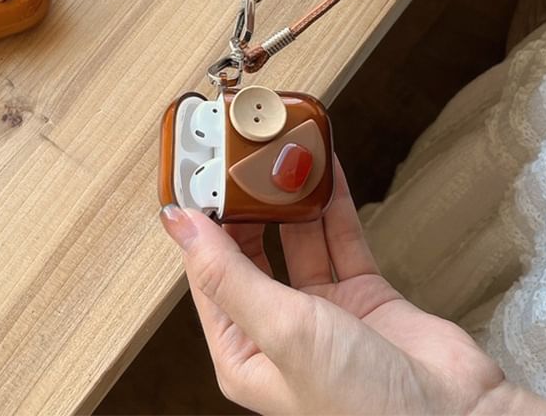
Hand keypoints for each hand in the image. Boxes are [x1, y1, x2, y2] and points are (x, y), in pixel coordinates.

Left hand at [160, 162, 545, 414]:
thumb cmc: (362, 406)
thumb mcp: (282, 331)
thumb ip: (230, 275)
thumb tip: (181, 227)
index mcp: (244, 352)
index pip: (208, 274)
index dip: (201, 225)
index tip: (198, 177)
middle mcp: (279, 330)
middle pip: (252, 251)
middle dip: (247, 204)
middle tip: (240, 158)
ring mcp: (324, 311)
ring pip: (299, 238)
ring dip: (292, 198)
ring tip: (281, 155)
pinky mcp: (364, 294)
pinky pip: (341, 237)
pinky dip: (333, 203)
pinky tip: (325, 170)